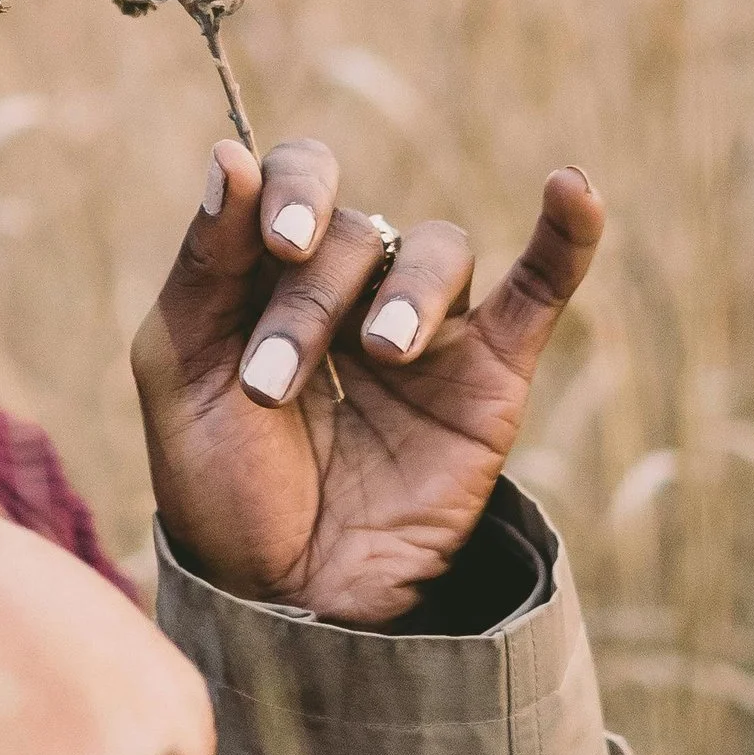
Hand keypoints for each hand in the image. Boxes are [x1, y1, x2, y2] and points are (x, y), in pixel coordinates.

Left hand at [129, 138, 602, 624]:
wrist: (287, 599)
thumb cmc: (221, 487)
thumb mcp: (180, 372)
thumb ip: (204, 265)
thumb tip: (229, 154)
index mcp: (268, 275)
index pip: (295, 178)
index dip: (293, 189)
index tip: (278, 242)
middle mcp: (350, 289)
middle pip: (356, 233)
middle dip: (309, 301)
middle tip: (272, 387)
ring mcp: (424, 331)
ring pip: (436, 252)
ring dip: (408, 293)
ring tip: (383, 357)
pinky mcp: (488, 378)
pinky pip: (538, 290)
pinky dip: (564, 238)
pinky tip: (573, 188)